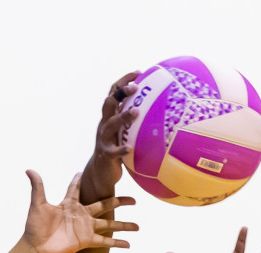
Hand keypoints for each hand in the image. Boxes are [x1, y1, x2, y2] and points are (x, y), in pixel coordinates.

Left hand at [20, 170, 136, 252]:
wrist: (35, 248)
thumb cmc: (34, 227)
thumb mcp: (38, 204)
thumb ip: (38, 186)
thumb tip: (29, 169)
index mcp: (69, 205)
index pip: (76, 189)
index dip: (79, 181)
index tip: (84, 171)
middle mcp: (80, 215)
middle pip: (104, 206)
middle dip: (119, 202)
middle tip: (134, 199)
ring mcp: (85, 228)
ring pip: (109, 224)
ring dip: (124, 225)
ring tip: (138, 226)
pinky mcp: (86, 240)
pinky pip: (105, 241)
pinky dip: (116, 243)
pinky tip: (128, 244)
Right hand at [81, 71, 141, 195]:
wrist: (100, 173)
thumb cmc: (117, 150)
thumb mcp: (124, 132)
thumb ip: (133, 121)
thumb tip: (160, 110)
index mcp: (109, 117)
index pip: (113, 93)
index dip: (124, 81)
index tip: (138, 72)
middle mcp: (104, 125)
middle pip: (109, 103)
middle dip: (121, 93)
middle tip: (135, 88)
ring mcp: (103, 139)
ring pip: (110, 124)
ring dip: (123, 117)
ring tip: (136, 113)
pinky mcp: (106, 154)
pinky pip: (113, 151)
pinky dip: (121, 149)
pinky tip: (129, 148)